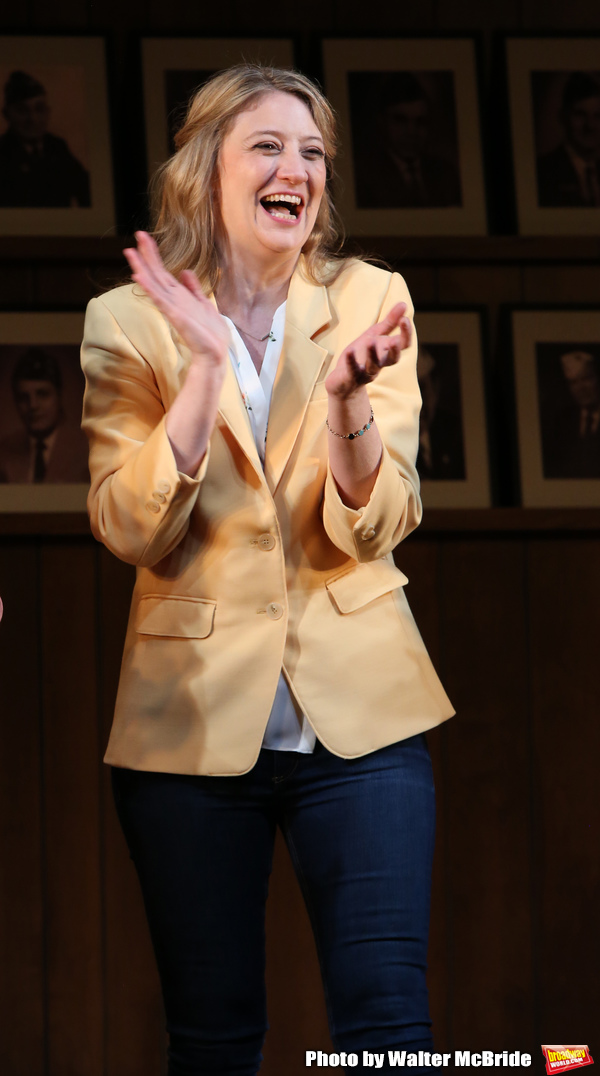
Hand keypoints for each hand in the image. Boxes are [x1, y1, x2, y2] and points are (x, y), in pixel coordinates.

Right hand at [124, 232, 228, 372]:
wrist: (214, 352)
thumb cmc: (209, 332)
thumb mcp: (203, 304)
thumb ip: (193, 289)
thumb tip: (185, 272)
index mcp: (178, 295)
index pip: (162, 272)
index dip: (153, 254)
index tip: (145, 238)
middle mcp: (172, 299)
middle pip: (156, 273)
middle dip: (147, 254)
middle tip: (138, 234)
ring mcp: (171, 306)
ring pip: (154, 283)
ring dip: (142, 267)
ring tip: (130, 251)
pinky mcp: (174, 315)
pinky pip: (159, 298)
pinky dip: (149, 287)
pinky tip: (139, 276)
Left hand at [325, 302, 411, 399]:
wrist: (342, 381)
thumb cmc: (360, 356)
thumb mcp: (374, 336)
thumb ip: (389, 323)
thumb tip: (404, 304)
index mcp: (386, 353)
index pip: (402, 345)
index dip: (406, 333)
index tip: (405, 319)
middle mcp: (379, 364)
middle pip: (393, 359)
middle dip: (396, 348)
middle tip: (394, 338)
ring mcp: (366, 373)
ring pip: (373, 366)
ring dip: (373, 354)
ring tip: (370, 340)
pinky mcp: (350, 378)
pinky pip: (352, 370)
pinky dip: (351, 361)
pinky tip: (350, 351)